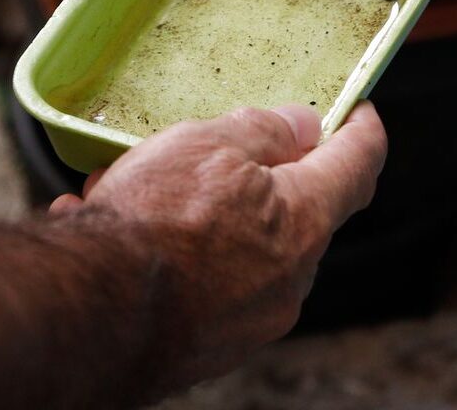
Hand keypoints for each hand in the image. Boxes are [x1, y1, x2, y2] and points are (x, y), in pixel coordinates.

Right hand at [48, 101, 386, 388]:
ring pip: (239, 247)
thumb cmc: (153, 223)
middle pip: (295, 210)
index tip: (359, 111)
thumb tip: (301, 125)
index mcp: (304, 221)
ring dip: (201, 214)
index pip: (358, 164)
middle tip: (212, 147)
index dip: (362, 129)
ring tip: (135, 190)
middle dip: (258, 175)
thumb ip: (263, 131)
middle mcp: (290, 279)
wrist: (93, 315)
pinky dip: (173, 255)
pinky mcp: (210, 345)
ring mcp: (252, 319)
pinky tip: (118, 234)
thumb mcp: (207, 145)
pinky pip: (202, 283)